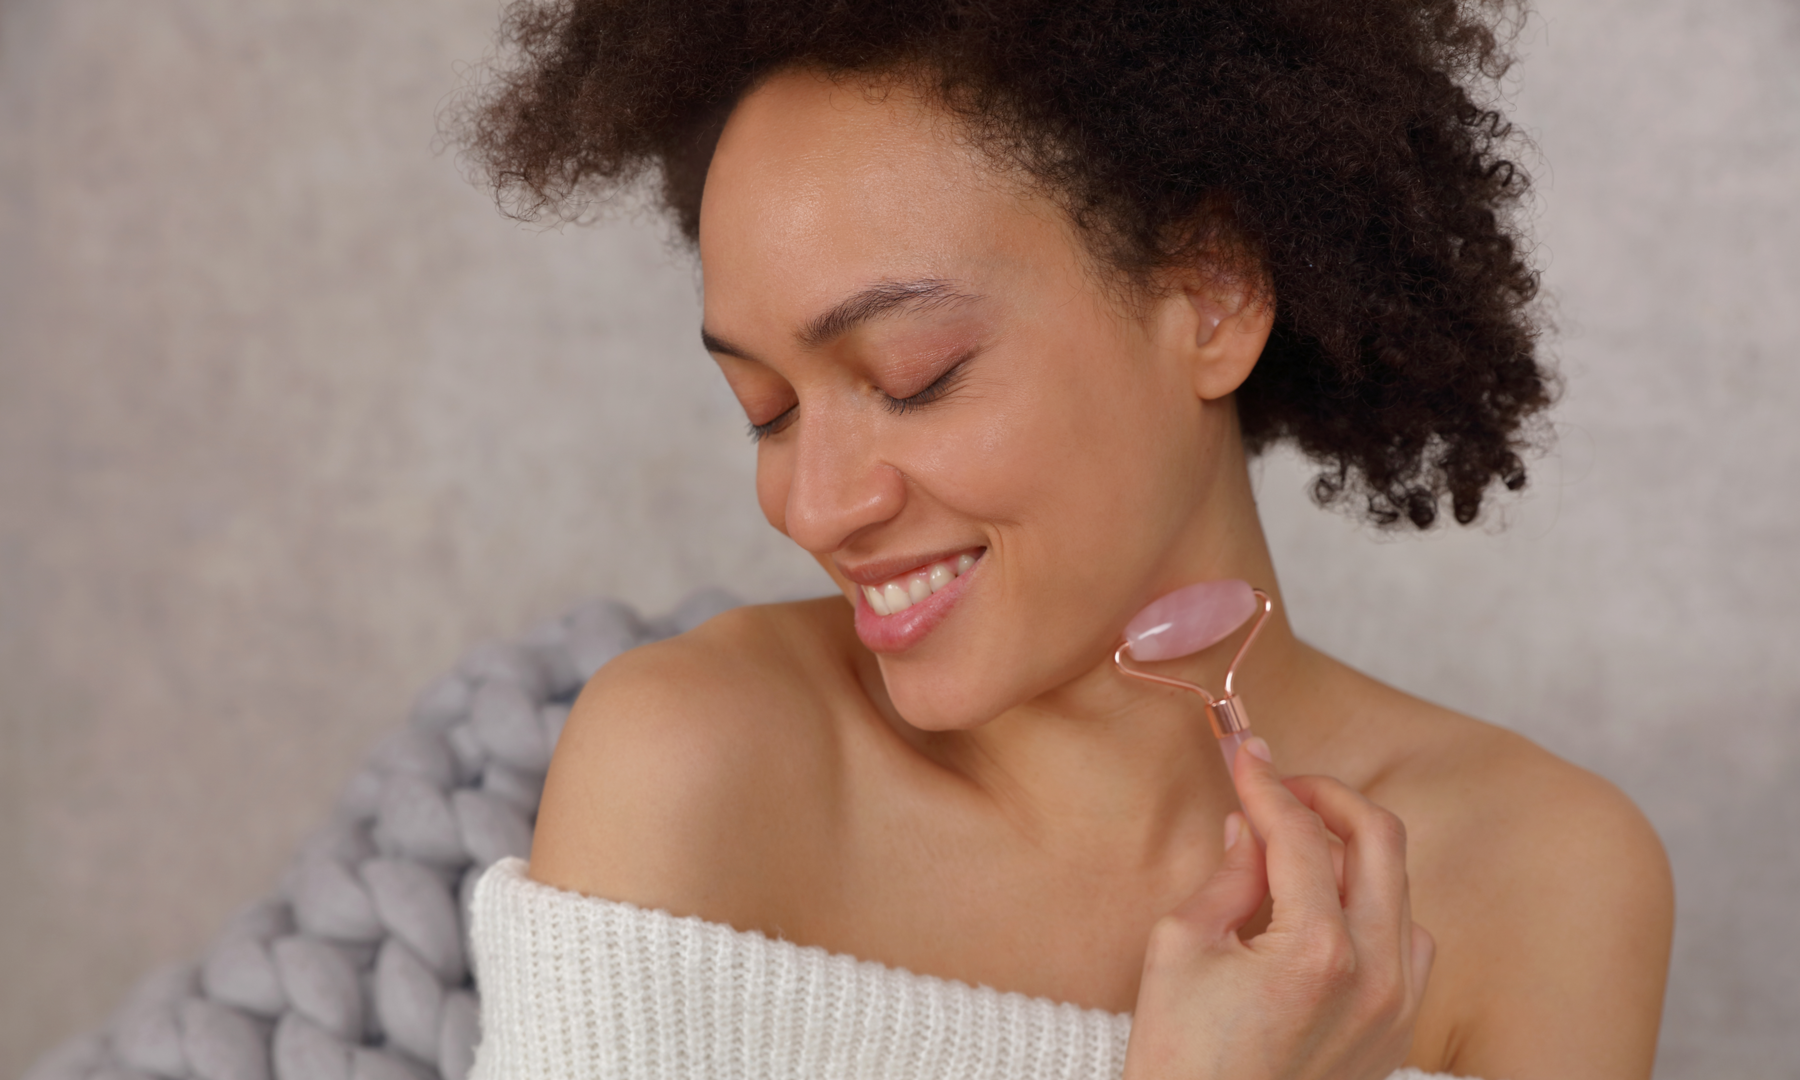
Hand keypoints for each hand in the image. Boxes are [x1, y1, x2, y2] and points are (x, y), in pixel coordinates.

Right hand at [1122, 738, 1434, 1079]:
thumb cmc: (1181, 1056)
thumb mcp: (1181, 947)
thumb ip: (1228, 875)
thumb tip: (1252, 823)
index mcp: (1316, 950)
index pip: (1300, 833)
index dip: (1267, 782)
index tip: (1245, 753)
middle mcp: (1375, 975)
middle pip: (1382, 840)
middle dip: (1328, 797)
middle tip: (1282, 787)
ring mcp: (1396, 1008)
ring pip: (1402, 891)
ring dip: (1353, 856)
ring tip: (1295, 855)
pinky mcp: (1398, 1034)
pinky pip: (1409, 945)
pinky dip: (1374, 912)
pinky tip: (1325, 915)